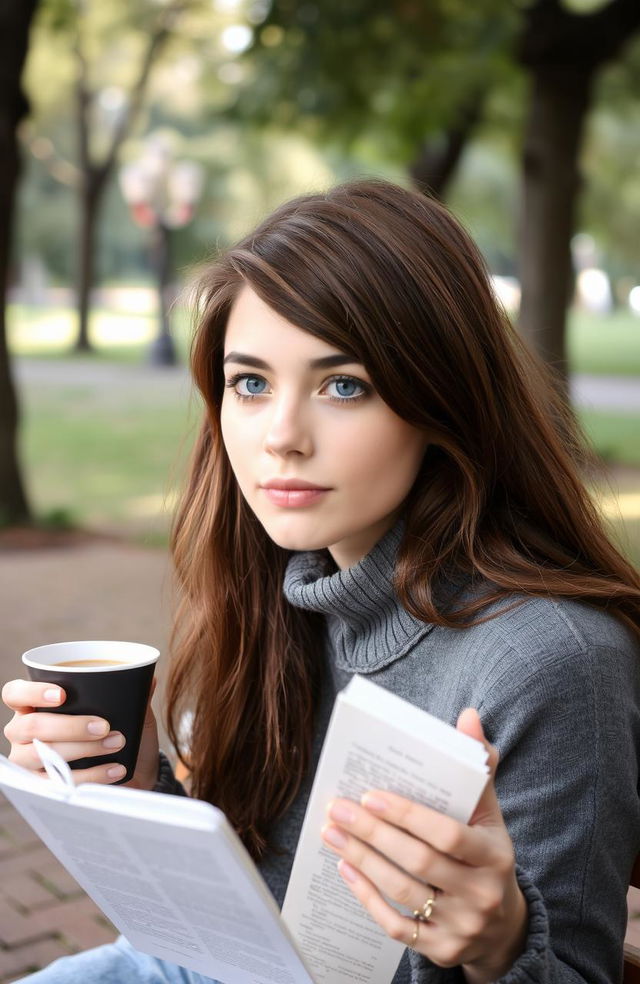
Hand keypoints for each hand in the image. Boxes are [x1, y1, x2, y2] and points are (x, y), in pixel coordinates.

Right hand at [2, 677, 159, 789]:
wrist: (133, 770)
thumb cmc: (118, 730)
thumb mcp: (127, 711)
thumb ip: (132, 694)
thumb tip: (147, 678)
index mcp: (33, 705)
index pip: (14, 693)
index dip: (32, 692)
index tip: (63, 695)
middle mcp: (22, 732)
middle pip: (32, 726)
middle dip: (70, 726)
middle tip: (103, 726)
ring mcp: (28, 760)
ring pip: (44, 754)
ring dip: (83, 749)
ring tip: (117, 743)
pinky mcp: (41, 786)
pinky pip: (58, 782)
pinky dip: (91, 775)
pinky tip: (115, 769)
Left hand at [320, 709, 527, 982]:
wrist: (503, 927)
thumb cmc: (486, 855)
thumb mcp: (490, 815)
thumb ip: (478, 768)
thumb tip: (467, 716)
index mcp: (495, 856)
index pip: (447, 834)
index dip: (407, 815)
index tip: (371, 794)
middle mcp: (480, 894)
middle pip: (418, 862)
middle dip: (373, 832)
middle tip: (338, 807)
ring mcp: (460, 927)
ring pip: (402, 891)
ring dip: (361, 859)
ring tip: (332, 831)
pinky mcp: (439, 949)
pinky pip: (396, 925)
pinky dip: (367, 897)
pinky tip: (345, 869)